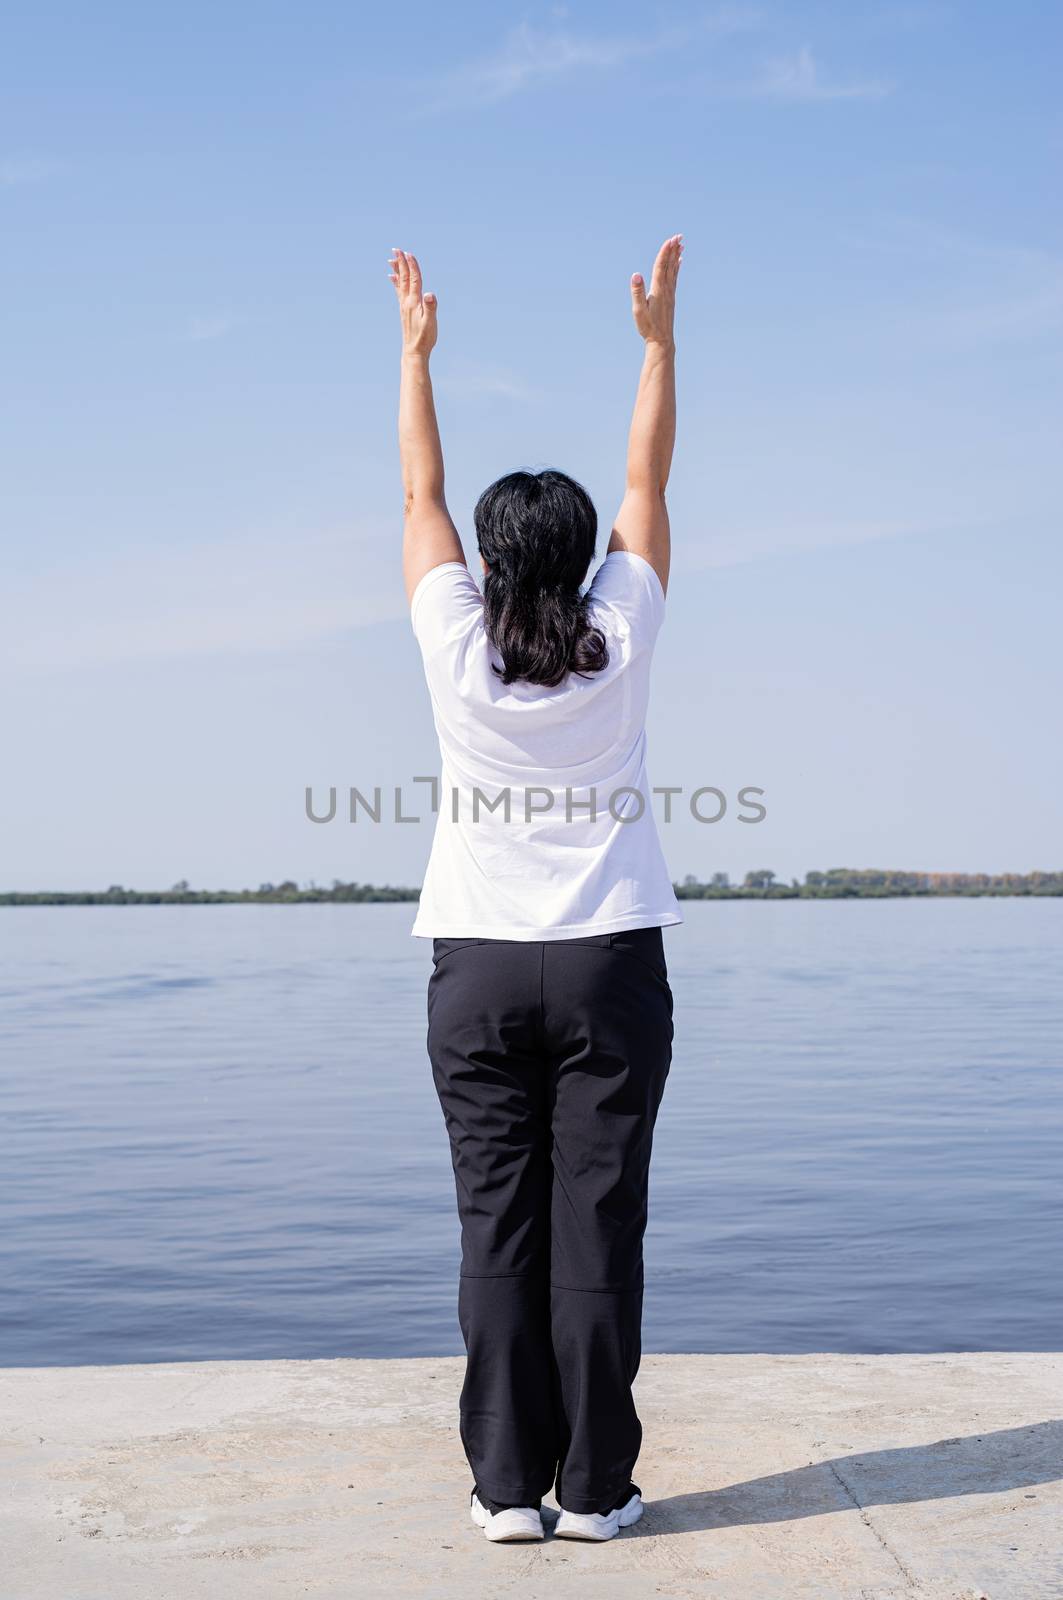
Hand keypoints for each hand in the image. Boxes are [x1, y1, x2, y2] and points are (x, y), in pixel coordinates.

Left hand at [389, 248, 437, 357]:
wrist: (414, 351)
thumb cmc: (424, 338)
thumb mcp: (431, 323)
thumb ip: (431, 307)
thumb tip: (429, 294)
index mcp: (414, 302)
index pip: (414, 280)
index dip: (412, 266)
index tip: (409, 253)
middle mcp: (407, 302)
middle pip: (404, 278)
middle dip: (401, 263)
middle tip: (396, 249)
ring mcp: (404, 306)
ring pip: (400, 283)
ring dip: (397, 270)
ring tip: (392, 259)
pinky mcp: (404, 310)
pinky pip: (399, 291)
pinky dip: (396, 282)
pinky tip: (393, 277)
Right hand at [630, 234, 682, 348]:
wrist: (661, 341)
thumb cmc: (648, 327)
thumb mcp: (638, 311)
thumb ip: (637, 292)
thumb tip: (636, 274)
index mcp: (658, 291)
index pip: (661, 267)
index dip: (665, 253)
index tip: (670, 240)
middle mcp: (666, 290)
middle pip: (669, 266)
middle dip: (673, 250)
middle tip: (678, 236)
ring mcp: (670, 293)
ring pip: (673, 270)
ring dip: (676, 256)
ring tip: (680, 243)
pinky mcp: (670, 297)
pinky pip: (674, 278)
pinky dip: (676, 267)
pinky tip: (679, 261)